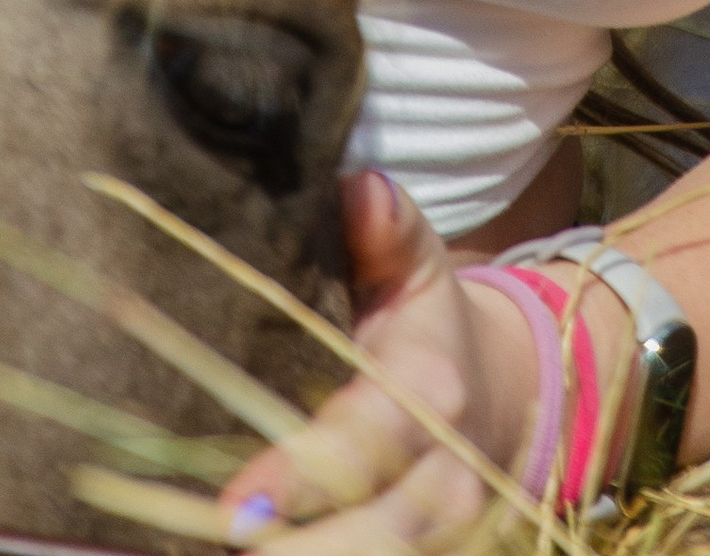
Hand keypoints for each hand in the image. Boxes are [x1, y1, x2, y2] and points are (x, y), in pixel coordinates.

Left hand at [222, 169, 537, 555]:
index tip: (233, 507)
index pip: (364, 444)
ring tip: (215, 554)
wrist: (497, 399)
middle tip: (213, 539)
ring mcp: (444, 537)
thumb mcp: (413, 264)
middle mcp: (446, 479)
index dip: (299, 478)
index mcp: (431, 392)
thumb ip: (390, 229)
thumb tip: (363, 191)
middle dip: (293, 552)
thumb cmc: (424, 324)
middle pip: (372, 538)